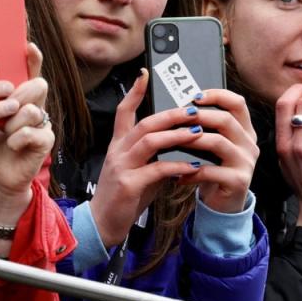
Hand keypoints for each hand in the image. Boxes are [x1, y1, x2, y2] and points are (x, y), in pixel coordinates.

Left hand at [0, 43, 52, 228]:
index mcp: (17, 94)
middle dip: (19, 94)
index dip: (32, 57)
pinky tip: (10, 145)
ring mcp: (42, 122)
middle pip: (38, 85)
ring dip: (13, 121)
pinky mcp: (45, 141)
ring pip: (33, 109)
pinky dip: (17, 139)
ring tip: (3, 131)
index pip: (29, 70)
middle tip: (5, 105)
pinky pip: (34, 131)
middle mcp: (34, 105)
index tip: (28, 44)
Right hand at [88, 70, 205, 246]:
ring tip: (198, 131)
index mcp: (119, 145)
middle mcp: (118, 151)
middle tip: (194, 109)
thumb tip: (182, 142)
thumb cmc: (125, 197)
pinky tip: (193, 166)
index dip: (134, 92)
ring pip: (150, 141)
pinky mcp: (128, 185)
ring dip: (177, 135)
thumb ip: (157, 155)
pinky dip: (177, 165)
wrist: (103, 225)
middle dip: (171, 114)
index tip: (145, 74)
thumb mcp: (140, 171)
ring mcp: (121, 167)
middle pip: (144, 123)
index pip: (123, 111)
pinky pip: (156, 170)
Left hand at [174, 89, 258, 213]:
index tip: (194, 97)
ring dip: (192, 140)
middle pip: (226, 120)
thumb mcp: (214, 146)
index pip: (237, 103)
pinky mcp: (238, 181)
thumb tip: (182, 108)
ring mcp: (246, 163)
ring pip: (218, 142)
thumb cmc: (215, 170)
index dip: (217, 95)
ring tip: (173, 142)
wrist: (224, 204)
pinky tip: (178, 175)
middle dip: (199, 116)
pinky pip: (211, 171)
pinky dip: (191, 172)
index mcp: (245, 131)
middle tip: (178, 118)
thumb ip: (206, 128)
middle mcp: (249, 144)